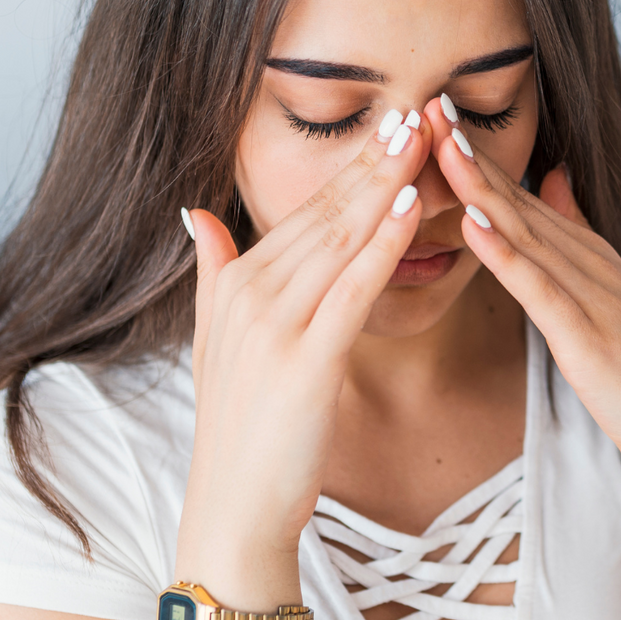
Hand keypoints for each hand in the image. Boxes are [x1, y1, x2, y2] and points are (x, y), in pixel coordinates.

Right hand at [180, 110, 432, 564]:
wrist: (234, 509)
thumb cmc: (242, 432)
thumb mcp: (217, 342)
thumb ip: (213, 272)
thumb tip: (197, 213)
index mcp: (237, 286)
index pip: (305, 213)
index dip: (351, 168)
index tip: (391, 124)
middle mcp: (250, 296)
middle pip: (324, 214)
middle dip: (373, 160)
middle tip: (418, 110)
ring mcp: (275, 327)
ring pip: (339, 240)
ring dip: (384, 186)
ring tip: (423, 140)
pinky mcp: (305, 362)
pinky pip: (351, 290)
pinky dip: (381, 245)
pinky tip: (409, 208)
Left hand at [424, 100, 620, 480]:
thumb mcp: (608, 288)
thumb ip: (576, 232)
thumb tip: (552, 176)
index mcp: (586, 253)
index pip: (519, 195)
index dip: (476, 153)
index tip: (436, 110)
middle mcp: (588, 262)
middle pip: (516, 200)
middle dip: (469, 152)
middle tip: (427, 102)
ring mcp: (590, 296)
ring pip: (523, 233)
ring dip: (479, 187)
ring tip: (439, 144)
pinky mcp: (587, 337)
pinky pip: (538, 289)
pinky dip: (505, 254)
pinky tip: (472, 224)